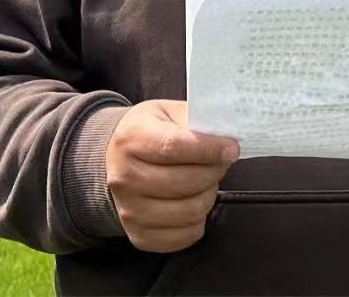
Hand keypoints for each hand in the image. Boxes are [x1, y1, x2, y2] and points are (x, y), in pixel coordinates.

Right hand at [106, 99, 238, 252]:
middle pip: (184, 182)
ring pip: (189, 211)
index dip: (209, 150)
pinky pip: (184, 236)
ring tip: (207, 181)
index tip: (231, 149)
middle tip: (221, 162)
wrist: (117, 159)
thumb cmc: (150, 131)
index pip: (174, 146)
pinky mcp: (138, 236)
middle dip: (214, 172)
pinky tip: (194, 201)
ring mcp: (129, 210)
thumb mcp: (169, 112)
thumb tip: (227, 140)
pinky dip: (199, 220)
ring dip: (208, 195)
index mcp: (132, 139)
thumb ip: (196, 122)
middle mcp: (124, 177)